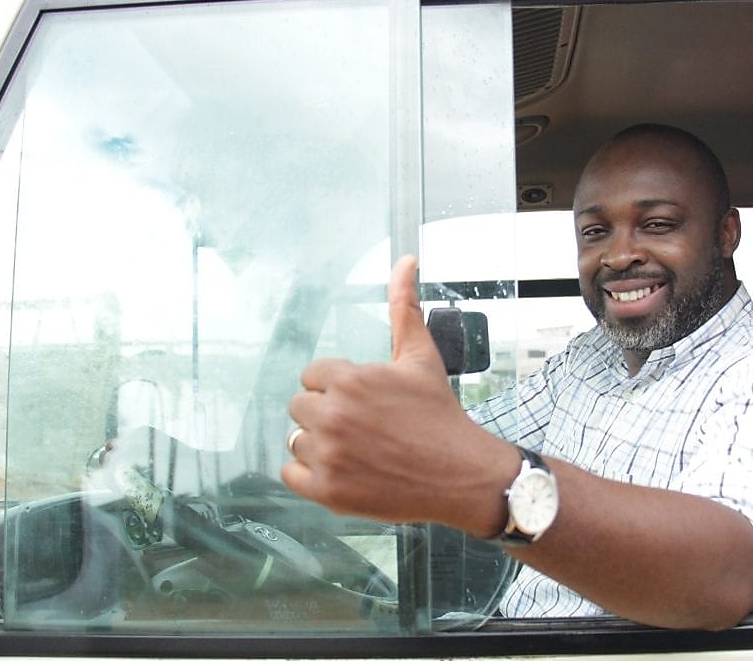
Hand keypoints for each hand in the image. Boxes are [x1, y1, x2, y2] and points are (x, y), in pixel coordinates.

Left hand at [282, 255, 512, 533]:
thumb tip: (406, 260)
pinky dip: (310, 475)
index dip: (337, 388)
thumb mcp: (420, 356)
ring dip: (320, 444)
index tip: (365, 402)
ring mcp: (328, 456)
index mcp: (349, 379)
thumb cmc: (440, 414)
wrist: (462, 474)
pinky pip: (290, 474)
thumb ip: (403, 307)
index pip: (312, 377)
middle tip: (363, 427)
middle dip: (326, 414)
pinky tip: (342, 469)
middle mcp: (333, 415)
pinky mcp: (327, 491)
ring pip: (296, 440)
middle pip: (299, 407)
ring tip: (357, 449)